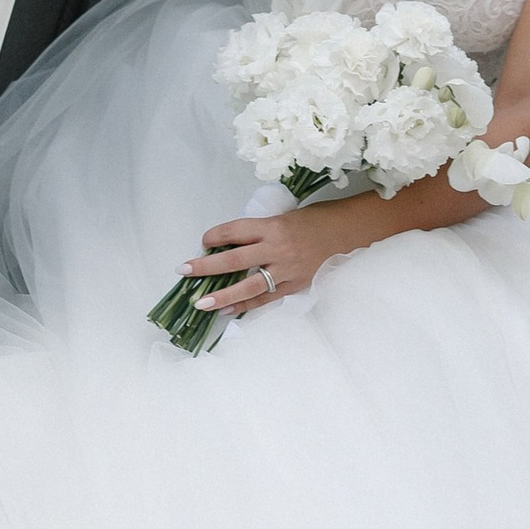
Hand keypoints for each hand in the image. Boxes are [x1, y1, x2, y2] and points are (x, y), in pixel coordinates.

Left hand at [185, 205, 333, 316]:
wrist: (345, 231)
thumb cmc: (312, 219)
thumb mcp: (283, 217)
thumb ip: (259, 231)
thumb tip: (230, 244)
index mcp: (273, 226)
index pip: (235, 231)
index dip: (215, 236)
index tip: (203, 242)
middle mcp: (277, 248)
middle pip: (235, 260)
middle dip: (206, 267)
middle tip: (184, 271)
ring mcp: (287, 270)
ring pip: (248, 285)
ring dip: (222, 296)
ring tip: (201, 304)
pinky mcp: (295, 285)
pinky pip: (265, 299)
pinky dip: (245, 305)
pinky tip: (227, 311)